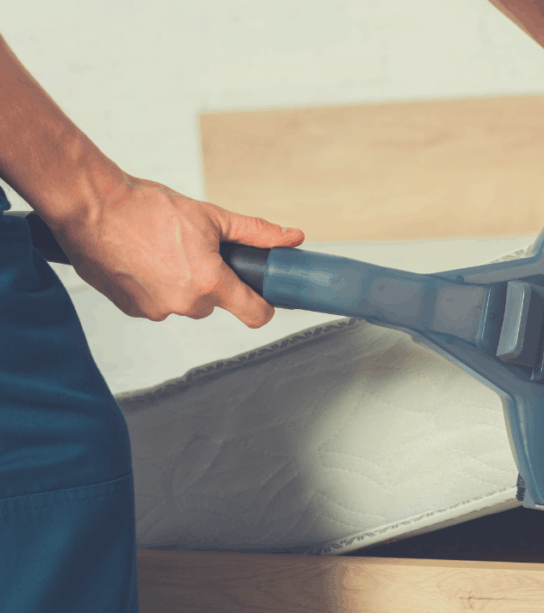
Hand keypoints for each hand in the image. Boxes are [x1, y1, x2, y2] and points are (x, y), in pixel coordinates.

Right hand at [48, 174, 304, 327]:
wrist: (91, 208)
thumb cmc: (147, 208)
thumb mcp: (211, 217)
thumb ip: (256, 232)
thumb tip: (292, 238)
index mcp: (209, 284)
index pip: (254, 314)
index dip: (263, 305)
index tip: (261, 297)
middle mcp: (184, 304)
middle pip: (215, 302)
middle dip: (211, 280)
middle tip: (194, 251)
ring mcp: (156, 310)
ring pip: (185, 302)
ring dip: (181, 283)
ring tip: (163, 251)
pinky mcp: (132, 310)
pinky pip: (157, 303)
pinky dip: (156, 286)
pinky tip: (144, 261)